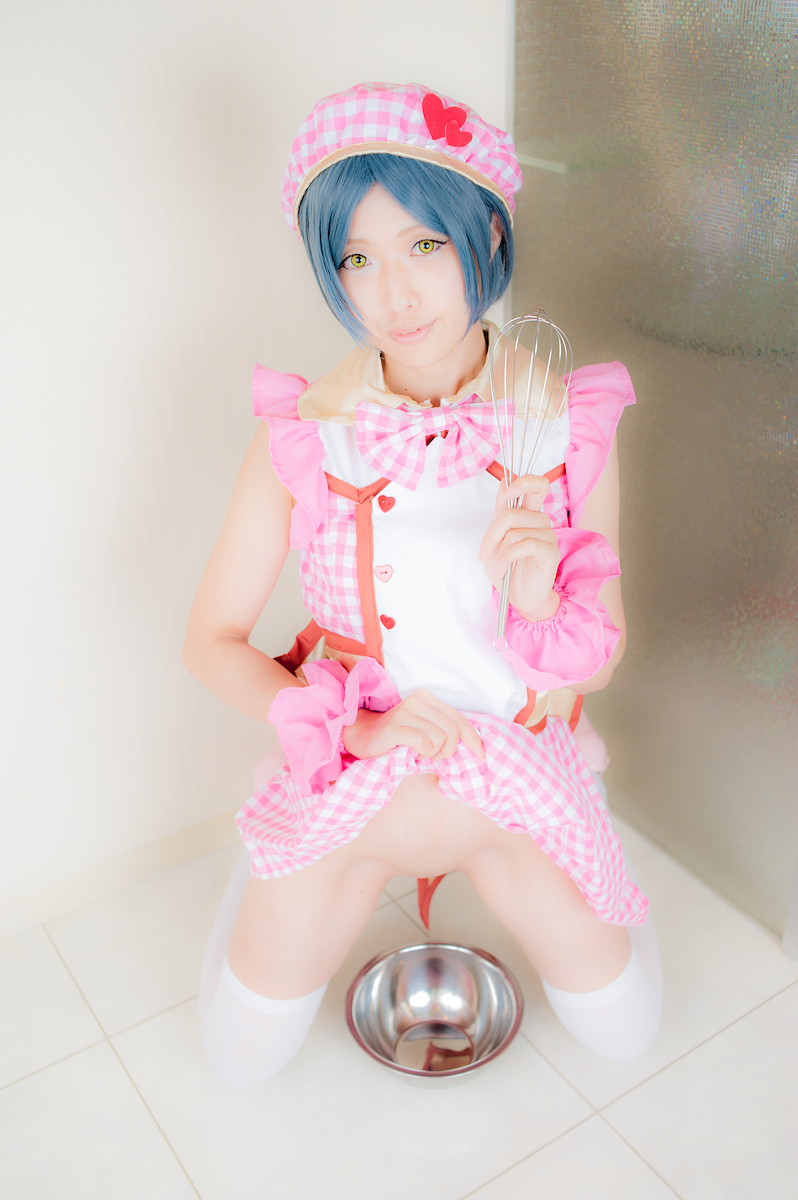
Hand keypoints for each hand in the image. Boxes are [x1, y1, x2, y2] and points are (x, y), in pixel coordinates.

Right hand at [341, 689, 485, 762]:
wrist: (359, 735)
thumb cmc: (395, 736)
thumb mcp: (423, 728)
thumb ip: (443, 730)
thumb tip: (473, 747)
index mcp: (428, 699)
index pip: (460, 720)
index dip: (474, 740)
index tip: (482, 756)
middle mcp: (418, 701)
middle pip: (453, 732)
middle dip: (449, 751)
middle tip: (433, 757)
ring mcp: (405, 712)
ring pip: (440, 739)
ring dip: (433, 754)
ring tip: (419, 754)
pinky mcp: (395, 727)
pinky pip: (424, 744)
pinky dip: (422, 754)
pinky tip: (411, 754)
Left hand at [478, 474, 560, 621]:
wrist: (519, 597)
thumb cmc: (508, 569)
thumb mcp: (496, 540)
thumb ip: (500, 514)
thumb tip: (504, 483)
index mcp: (528, 514)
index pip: (536, 485)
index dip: (522, 482)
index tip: (507, 492)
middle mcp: (540, 522)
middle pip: (516, 510)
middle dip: (493, 532)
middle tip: (484, 552)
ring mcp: (548, 536)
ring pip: (515, 531)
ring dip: (498, 551)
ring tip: (496, 567)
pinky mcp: (551, 552)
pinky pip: (526, 544)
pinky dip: (508, 557)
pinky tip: (502, 569)